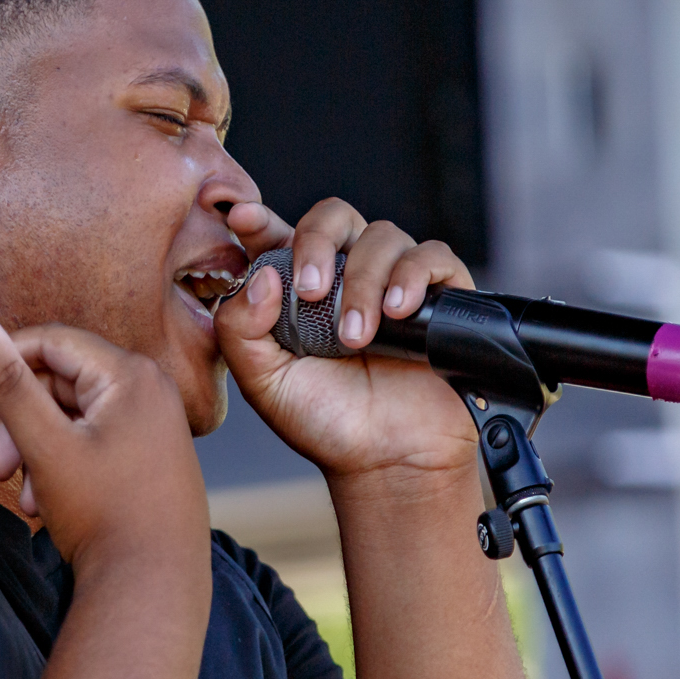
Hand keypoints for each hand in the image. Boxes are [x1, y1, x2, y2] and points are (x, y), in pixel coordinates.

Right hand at [0, 317, 210, 573]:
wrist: (154, 587)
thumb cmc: (104, 515)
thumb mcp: (43, 444)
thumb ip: (6, 382)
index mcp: (131, 375)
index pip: (50, 342)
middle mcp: (151, 390)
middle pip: (60, 383)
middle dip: (18, 422)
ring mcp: (156, 425)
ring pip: (74, 417)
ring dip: (36, 449)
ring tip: (22, 496)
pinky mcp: (153, 455)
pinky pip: (95, 441)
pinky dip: (62, 463)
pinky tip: (45, 504)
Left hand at [215, 199, 477, 482]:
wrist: (385, 462)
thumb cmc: (325, 423)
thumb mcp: (263, 381)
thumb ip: (240, 329)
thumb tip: (261, 275)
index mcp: (299, 290)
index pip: (278, 234)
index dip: (260, 219)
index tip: (242, 218)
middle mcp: (346, 276)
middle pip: (334, 217)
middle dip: (317, 242)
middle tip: (310, 292)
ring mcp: (394, 283)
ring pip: (383, 235)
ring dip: (364, 281)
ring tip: (356, 337)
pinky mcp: (439, 296)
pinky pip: (433, 256)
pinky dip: (413, 275)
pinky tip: (398, 312)